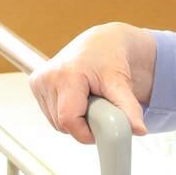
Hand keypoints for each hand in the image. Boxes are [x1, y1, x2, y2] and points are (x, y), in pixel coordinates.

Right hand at [31, 24, 155, 143]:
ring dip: (74, 119)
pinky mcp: (35, 83)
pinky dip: (65, 112)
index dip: (86, 131)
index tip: (101, 126)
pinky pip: (51, 114)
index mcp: (66, 75)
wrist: (99, 43)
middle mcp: (47, 77)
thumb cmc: (110, 59)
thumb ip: (129, 108)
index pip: (69, 121)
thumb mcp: (121, 82)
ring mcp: (38, 80)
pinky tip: (76, 97)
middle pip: (62, 124)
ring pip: (56, 122)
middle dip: (82, 124)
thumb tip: (140, 130)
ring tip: (87, 99)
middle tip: (98, 107)